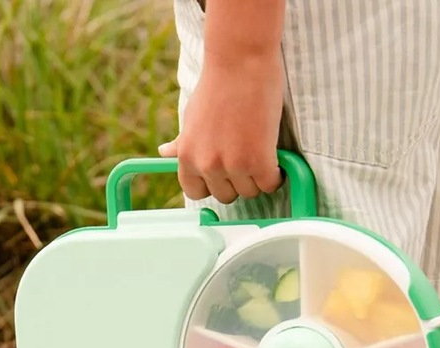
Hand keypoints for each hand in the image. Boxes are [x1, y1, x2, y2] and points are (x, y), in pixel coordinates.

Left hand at [159, 51, 283, 203]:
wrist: (240, 60)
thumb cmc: (217, 85)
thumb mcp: (192, 117)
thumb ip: (182, 142)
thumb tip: (164, 153)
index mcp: (187, 157)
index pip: (195, 193)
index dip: (211, 184)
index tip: (222, 173)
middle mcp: (207, 165)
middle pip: (225, 195)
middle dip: (236, 181)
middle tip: (246, 157)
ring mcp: (233, 165)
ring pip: (249, 192)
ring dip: (257, 177)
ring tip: (260, 151)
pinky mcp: (259, 161)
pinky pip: (269, 184)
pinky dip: (275, 174)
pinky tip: (274, 157)